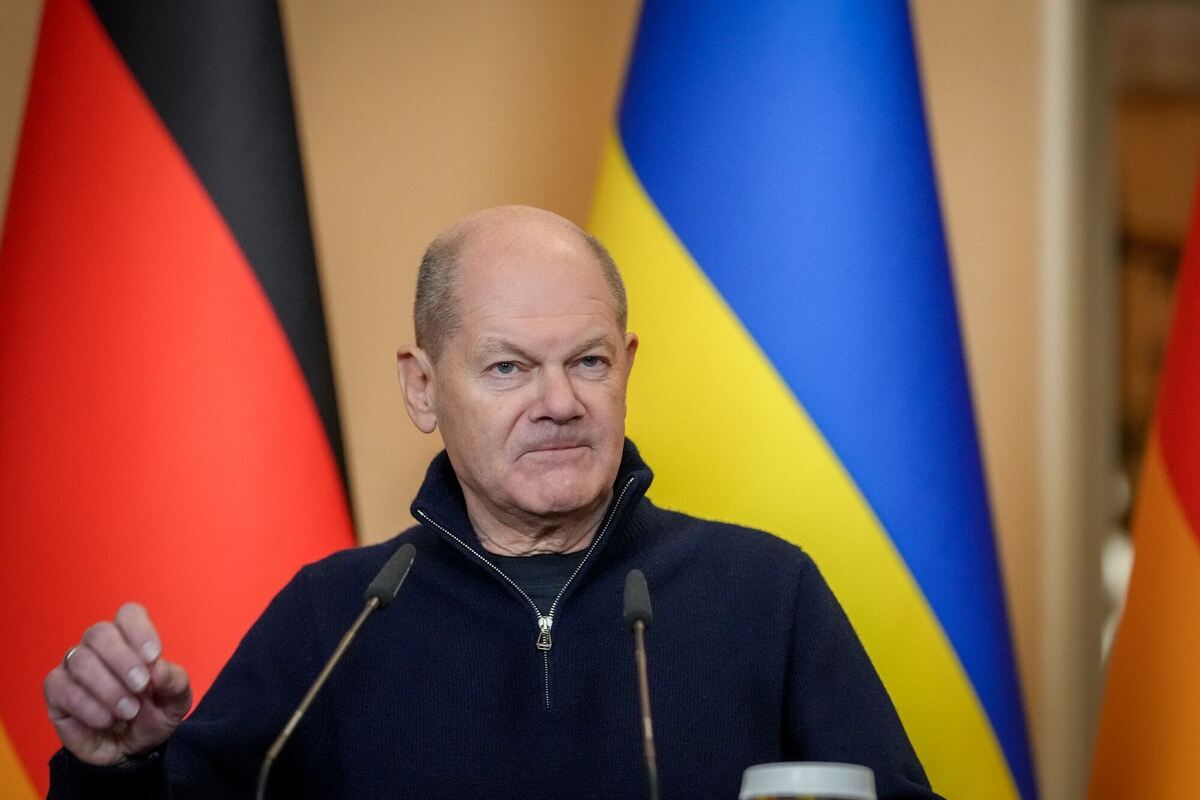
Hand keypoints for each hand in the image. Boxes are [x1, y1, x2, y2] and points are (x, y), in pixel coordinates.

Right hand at [43, 603, 192, 765]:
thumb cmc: (153, 715)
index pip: (128, 614)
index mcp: (130, 639)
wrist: (133, 750)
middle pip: (99, 633)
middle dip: (123, 660)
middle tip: (140, 687)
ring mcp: (73, 667)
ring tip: (129, 711)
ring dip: (108, 688)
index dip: (140, 630)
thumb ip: (174, 681)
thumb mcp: (176, 701)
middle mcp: (99, 647)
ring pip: (80, 660)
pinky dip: (88, 706)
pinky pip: (62, 689)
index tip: (153, 656)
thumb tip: (158, 667)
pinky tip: (106, 720)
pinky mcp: (56, 692)